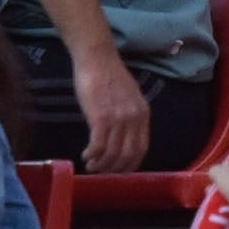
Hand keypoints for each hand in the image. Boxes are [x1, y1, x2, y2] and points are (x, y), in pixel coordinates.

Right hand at [71, 37, 150, 177]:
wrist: (97, 57)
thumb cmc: (108, 75)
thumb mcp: (129, 97)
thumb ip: (130, 116)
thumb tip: (124, 137)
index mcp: (143, 114)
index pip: (141, 149)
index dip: (129, 164)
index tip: (118, 170)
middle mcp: (134, 118)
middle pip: (127, 155)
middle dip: (113, 169)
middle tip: (101, 171)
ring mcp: (118, 118)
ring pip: (112, 153)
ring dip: (100, 164)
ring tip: (91, 165)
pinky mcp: (100, 116)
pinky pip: (98, 145)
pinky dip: (92, 155)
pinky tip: (85, 155)